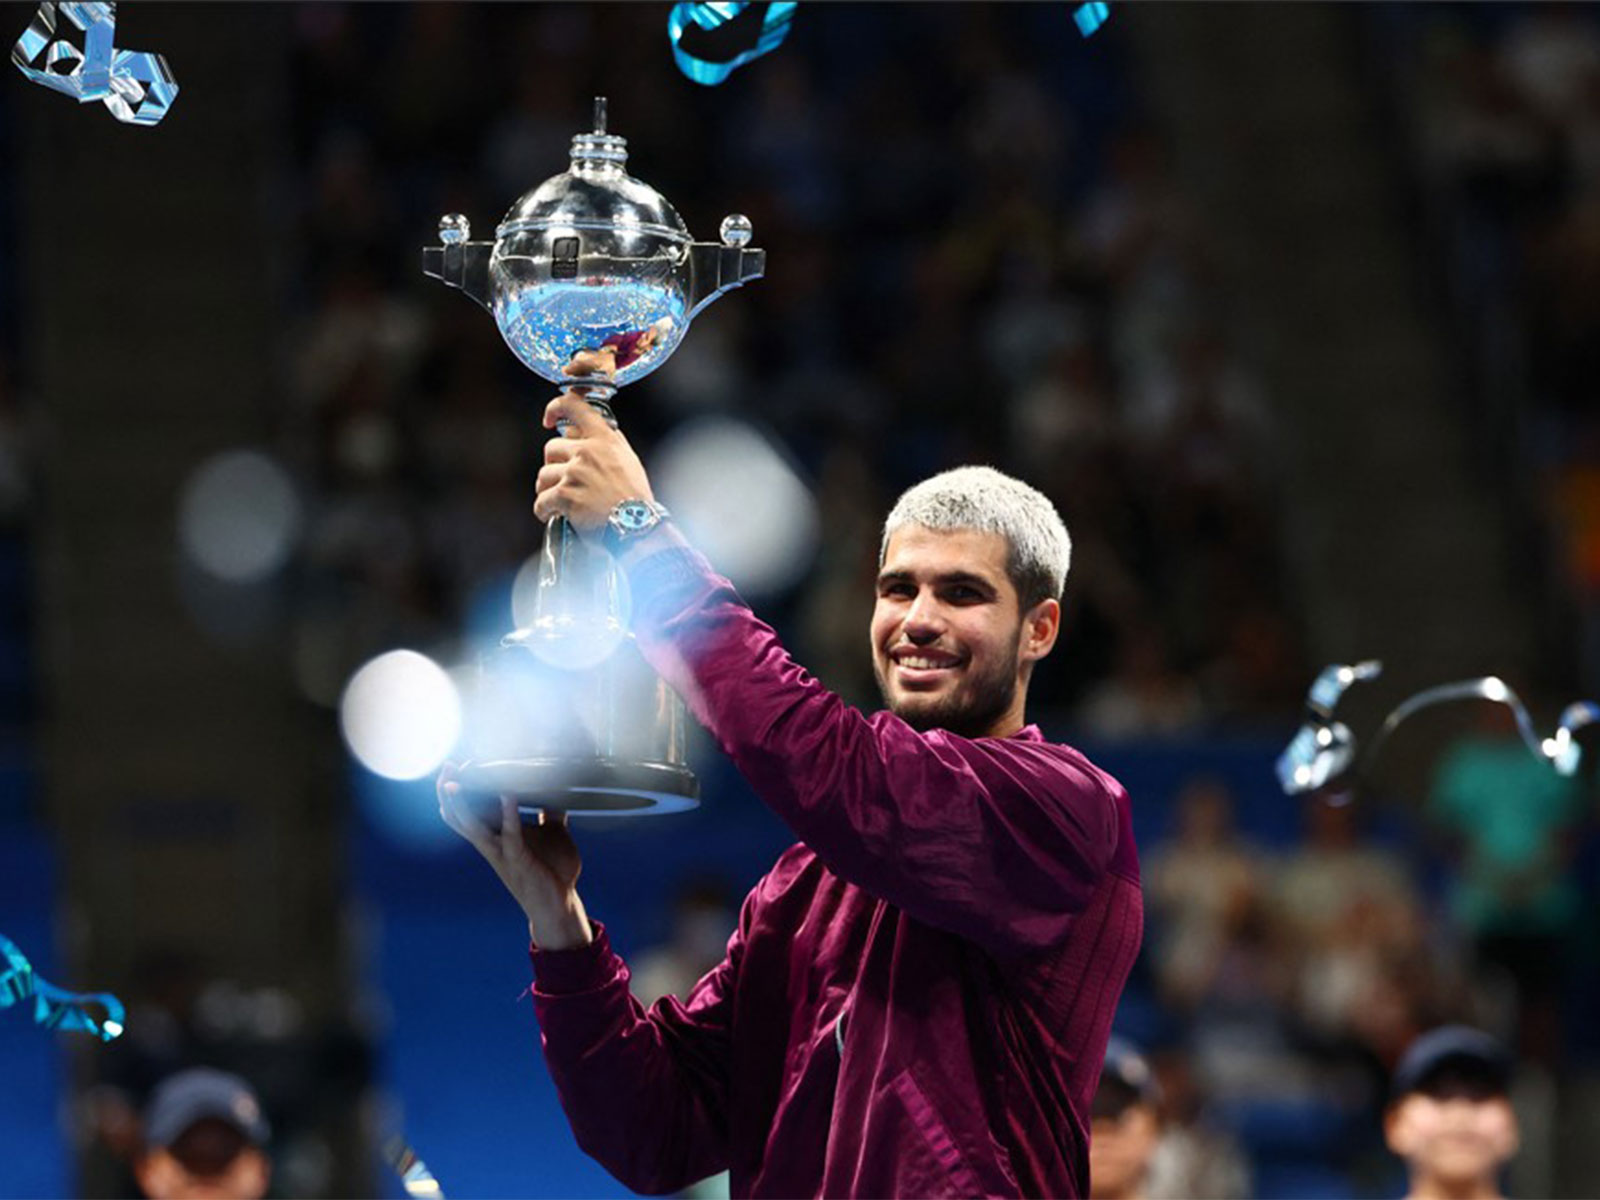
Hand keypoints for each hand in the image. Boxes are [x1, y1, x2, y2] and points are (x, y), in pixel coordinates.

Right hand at [438, 762, 593, 949]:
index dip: (460, 791)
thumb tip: (558, 787)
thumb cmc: (552, 870)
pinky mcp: (518, 861)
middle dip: (448, 794)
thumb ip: (551, 812)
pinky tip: (507, 794)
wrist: (559, 904)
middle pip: (459, 818)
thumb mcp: (552, 833)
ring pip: (472, 827)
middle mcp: (492, 845)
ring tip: (454, 781)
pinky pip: (509, 835)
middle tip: (446, 768)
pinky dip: (508, 814)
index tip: (457, 765)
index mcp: (497, 836)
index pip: (470, 810)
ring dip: (462, 804)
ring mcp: (502, 854)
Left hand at [533, 392, 654, 538]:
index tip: (549, 419)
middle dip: (553, 465)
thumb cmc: (635, 497)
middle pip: (551, 448)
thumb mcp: (629, 459)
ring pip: (543, 476)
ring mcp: (574, 473)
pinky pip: (541, 501)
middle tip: (562, 479)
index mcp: (604, 439)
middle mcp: (587, 451)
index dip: (556, 408)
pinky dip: (544, 510)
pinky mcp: (565, 495)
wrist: (636, 525)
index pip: (574, 406)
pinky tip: (551, 514)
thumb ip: (611, 441)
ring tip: (558, 502)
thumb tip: (598, 428)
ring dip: (547, 490)